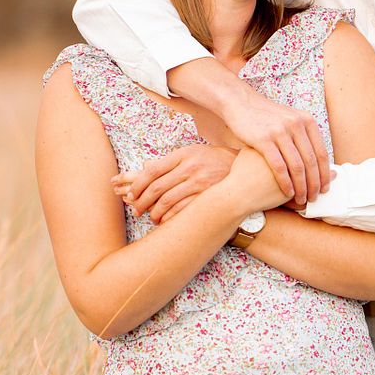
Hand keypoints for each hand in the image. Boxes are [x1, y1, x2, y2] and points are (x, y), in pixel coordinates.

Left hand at [112, 145, 235, 223]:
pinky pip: (182, 211)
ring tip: (151, 217)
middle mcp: (191, 168)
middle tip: (136, 209)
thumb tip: (145, 166)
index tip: (130, 194)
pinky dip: (170, 218)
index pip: (152, 170)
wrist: (244, 169)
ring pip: (167, 201)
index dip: (137, 184)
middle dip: (142, 201)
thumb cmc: (213, 161)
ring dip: (155, 213)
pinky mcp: (208, 197)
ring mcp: (200, 183)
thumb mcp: (192, 153)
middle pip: (157, 187)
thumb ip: (170, 161)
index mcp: (184, 155)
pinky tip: (166, 221)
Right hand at [221, 86, 330, 205]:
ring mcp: (280, 132)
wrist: (240, 103)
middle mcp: (296, 125)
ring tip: (302, 198)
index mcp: (306, 121)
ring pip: (297, 166)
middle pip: (311, 161)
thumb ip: (304, 136)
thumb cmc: (266, 117)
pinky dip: (286, 182)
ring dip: (302, 186)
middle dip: (315, 183)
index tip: (325, 187)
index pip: (321, 152)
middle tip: (315, 197)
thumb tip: (318, 159)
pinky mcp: (264, 140)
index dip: (324, 173)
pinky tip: (287, 192)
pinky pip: (279, 167)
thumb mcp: (290, 119)